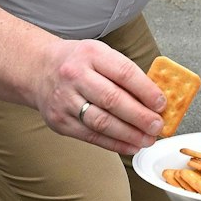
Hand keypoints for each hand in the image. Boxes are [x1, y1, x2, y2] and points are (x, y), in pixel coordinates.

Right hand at [34, 40, 165, 153]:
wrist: (38, 69)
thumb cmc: (77, 62)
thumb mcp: (100, 55)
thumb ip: (125, 73)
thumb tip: (155, 101)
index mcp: (91, 53)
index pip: (123, 72)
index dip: (146, 90)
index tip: (161, 104)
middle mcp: (75, 75)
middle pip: (112, 100)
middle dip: (140, 116)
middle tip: (157, 126)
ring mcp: (65, 100)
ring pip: (101, 122)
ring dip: (129, 134)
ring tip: (147, 139)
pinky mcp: (60, 121)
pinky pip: (91, 136)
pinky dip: (114, 144)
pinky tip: (130, 146)